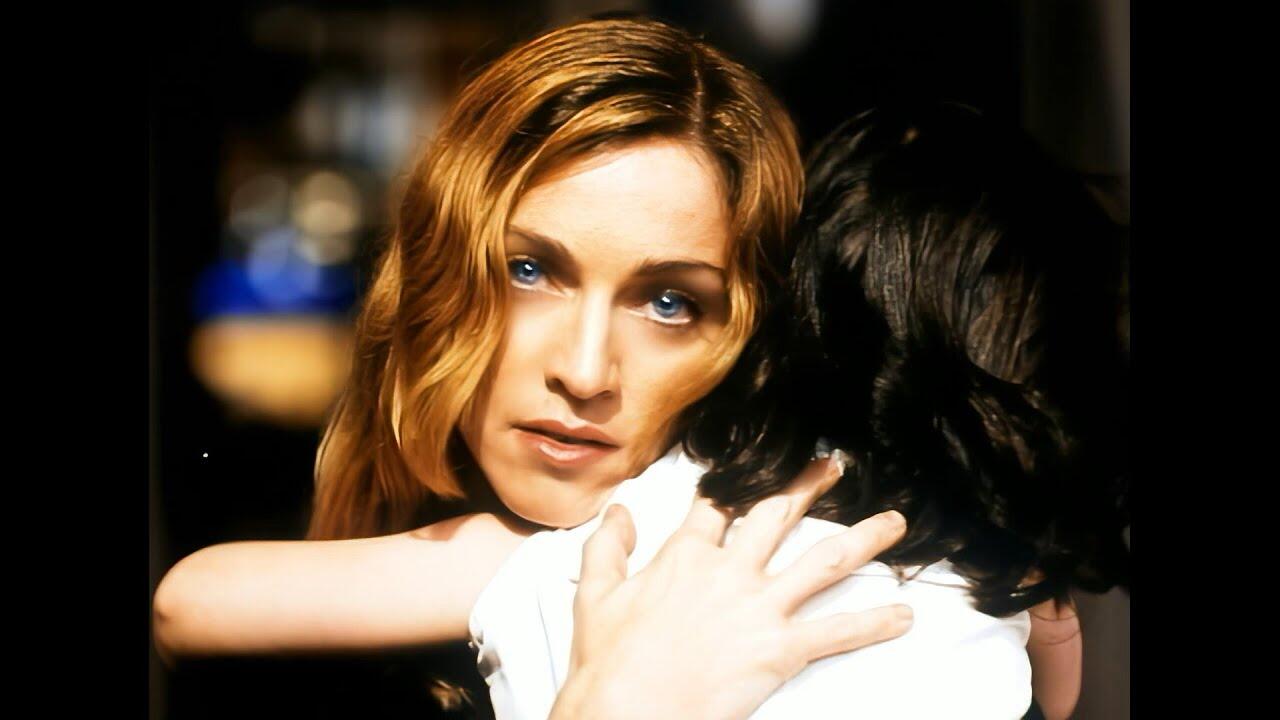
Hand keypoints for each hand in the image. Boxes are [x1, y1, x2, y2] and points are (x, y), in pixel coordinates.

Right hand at [549, 455, 912, 719]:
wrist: (630, 711)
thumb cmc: (610, 664)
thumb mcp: (595, 596)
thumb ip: (608, 547)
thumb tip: (618, 512)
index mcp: (686, 557)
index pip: (717, 507)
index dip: (736, 486)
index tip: (752, 471)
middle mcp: (730, 571)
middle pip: (777, 515)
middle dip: (808, 487)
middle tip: (833, 467)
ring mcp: (760, 607)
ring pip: (823, 560)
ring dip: (864, 539)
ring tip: (893, 523)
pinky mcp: (781, 648)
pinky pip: (838, 631)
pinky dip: (874, 623)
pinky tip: (902, 615)